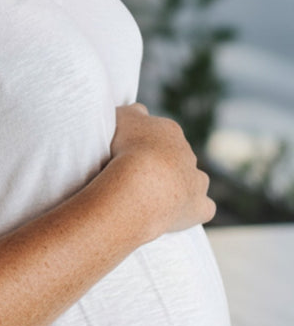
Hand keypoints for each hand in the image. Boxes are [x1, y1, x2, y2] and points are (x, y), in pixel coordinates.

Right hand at [110, 103, 215, 240]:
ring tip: (156, 196)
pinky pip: (204, 208)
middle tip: (138, 176)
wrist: (139, 185)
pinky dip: (194, 210)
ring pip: (195, 179)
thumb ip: (132, 112)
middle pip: (177, 156)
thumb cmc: (125, 149)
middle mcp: (188, 153)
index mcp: (170, 130)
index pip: (161, 133)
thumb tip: (140, 111)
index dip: (146, 143)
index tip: (131, 153)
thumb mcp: (120, 117)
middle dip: (162, 164)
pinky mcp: (200, 207)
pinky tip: (179, 213)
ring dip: (181, 185)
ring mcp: (196, 181)